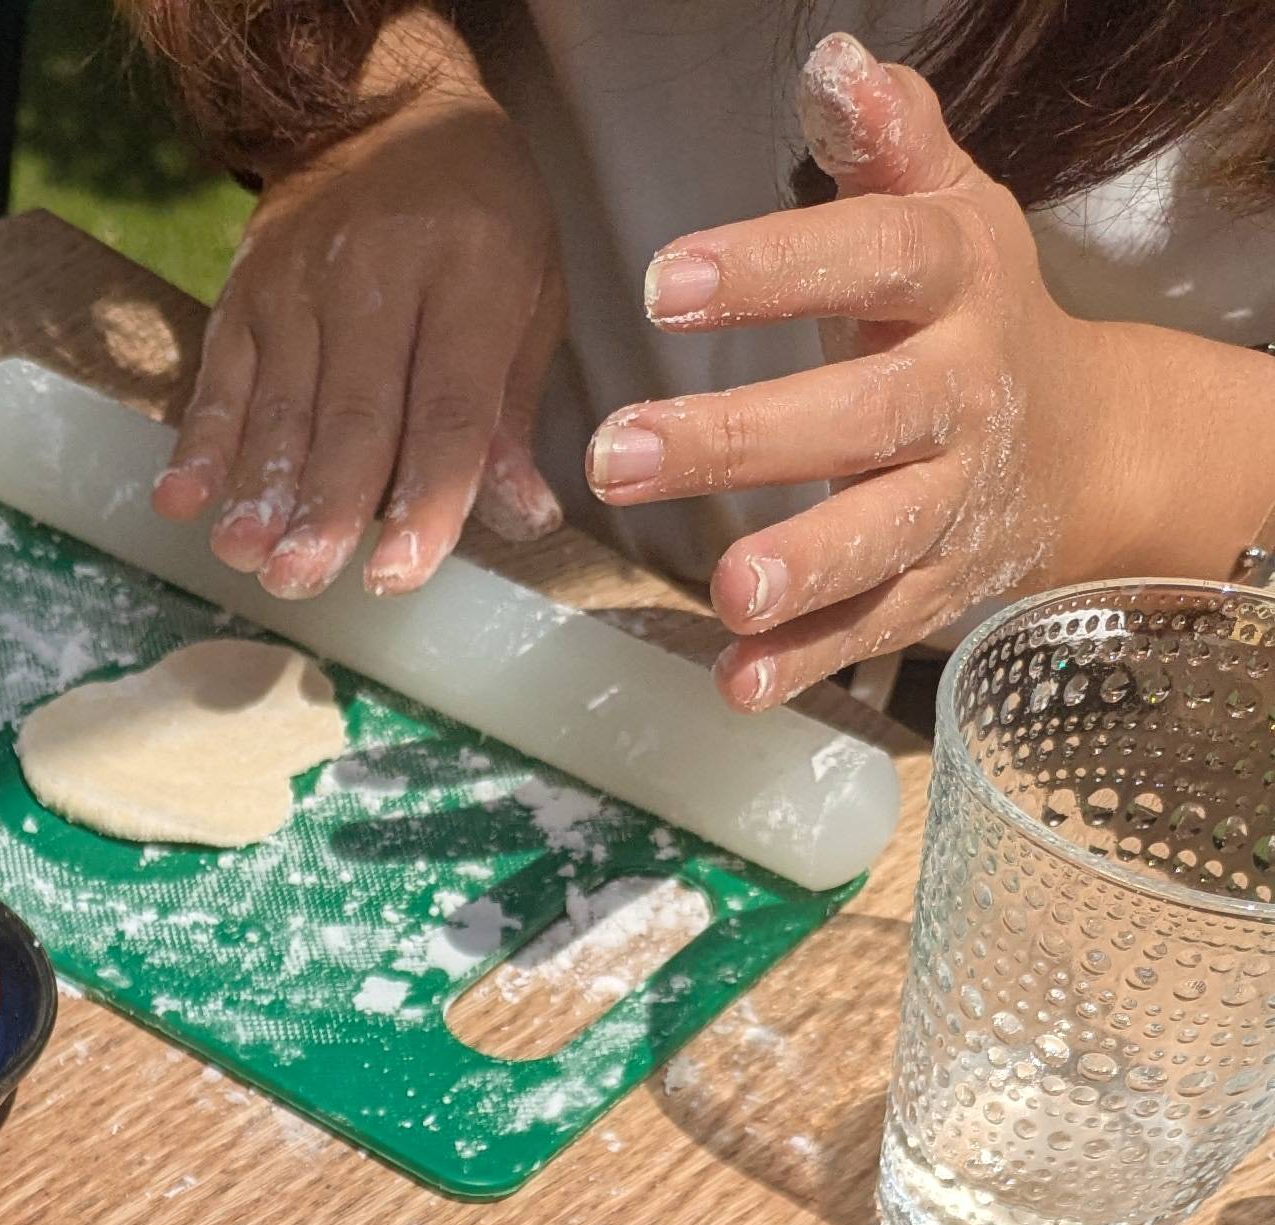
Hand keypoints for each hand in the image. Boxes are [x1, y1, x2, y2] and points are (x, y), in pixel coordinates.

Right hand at [153, 15, 563, 597]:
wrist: (383, 112)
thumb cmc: (477, 220)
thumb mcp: (528, 292)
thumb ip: (511, 408)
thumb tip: (522, 516)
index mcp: (472, 272)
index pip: (446, 404)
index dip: (425, 494)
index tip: (401, 572)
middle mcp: (380, 274)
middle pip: (353, 412)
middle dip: (327, 504)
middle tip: (306, 580)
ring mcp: (301, 285)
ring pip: (281, 403)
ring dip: (259, 489)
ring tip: (248, 558)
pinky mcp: (244, 296)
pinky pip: (220, 378)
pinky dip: (199, 444)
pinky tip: (181, 501)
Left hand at [589, 33, 1114, 704]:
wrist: (1084, 444)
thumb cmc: (969, 312)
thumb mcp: (943, 208)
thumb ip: (887, 141)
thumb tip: (835, 63)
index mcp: (955, 282)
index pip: (871, 258)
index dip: (775, 268)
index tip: (664, 282)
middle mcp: (962, 394)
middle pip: (863, 414)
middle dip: (742, 437)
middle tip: (618, 453)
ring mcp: (953, 500)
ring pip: (883, 536)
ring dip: (805, 566)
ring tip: (724, 587)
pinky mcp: (937, 588)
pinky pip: (871, 630)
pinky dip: (806, 663)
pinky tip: (736, 682)